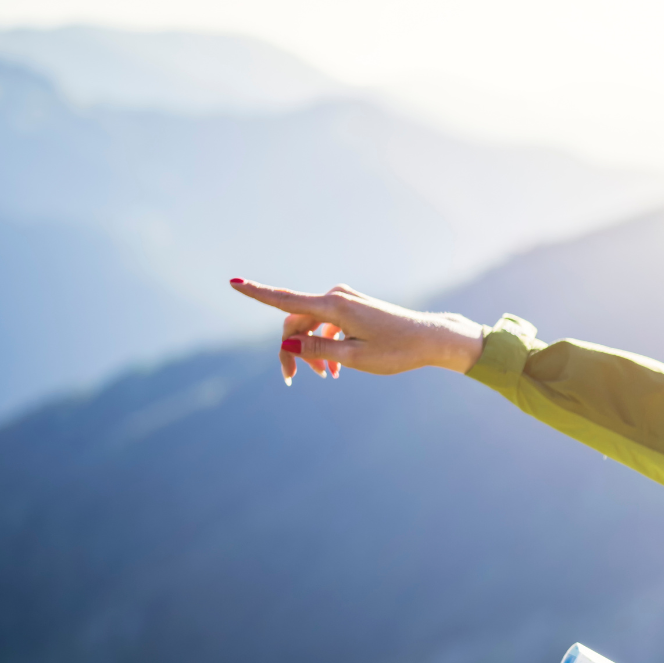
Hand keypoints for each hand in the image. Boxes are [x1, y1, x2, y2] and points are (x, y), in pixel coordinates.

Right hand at [229, 279, 486, 384]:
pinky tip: (335, 370)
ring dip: (311, 351)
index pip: (285, 301)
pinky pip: (327, 325)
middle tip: (291, 379)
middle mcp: (336, 296)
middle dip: (291, 350)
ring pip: (311, 325)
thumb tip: (286, 342)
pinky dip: (326, 345)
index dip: (256, 293)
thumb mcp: (353, 358)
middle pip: (296, 322)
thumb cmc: (396, 350)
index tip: (232, 282)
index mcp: (334, 306)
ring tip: (327, 378)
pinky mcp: (352, 307)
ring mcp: (345, 300)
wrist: (430, 339)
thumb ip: (316, 350)